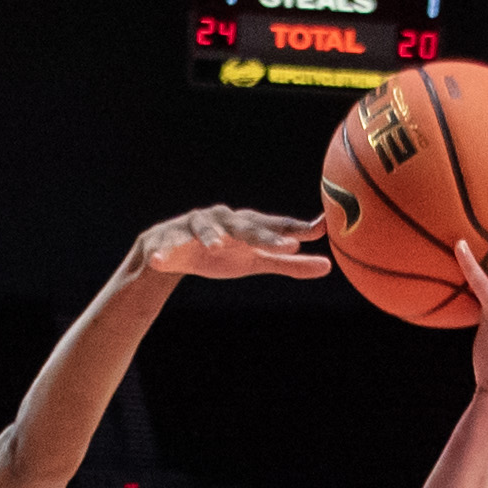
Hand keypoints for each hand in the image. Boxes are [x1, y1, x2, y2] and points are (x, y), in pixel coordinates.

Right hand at [136, 204, 330, 285]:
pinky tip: (158, 260)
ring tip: (216, 245)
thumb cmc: (223, 253)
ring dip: (209, 235)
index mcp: (246, 226)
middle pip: (244, 226)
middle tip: (284, 245)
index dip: (295, 228)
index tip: (319, 230)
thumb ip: (289, 263)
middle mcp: (223, 221)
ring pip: (202, 228)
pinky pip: (165, 247)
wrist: (174, 252)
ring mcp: (194, 228)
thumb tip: (328, 266)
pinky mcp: (166, 241)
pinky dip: (162, 252)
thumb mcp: (255, 260)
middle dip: (262, 234)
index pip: (274, 226)